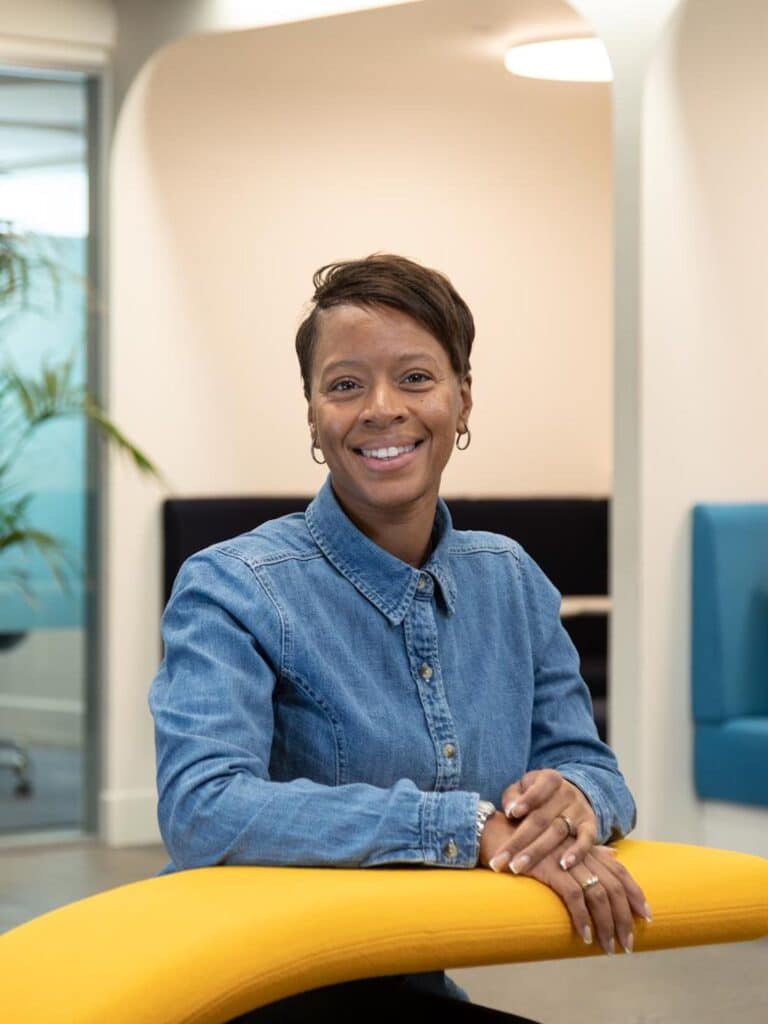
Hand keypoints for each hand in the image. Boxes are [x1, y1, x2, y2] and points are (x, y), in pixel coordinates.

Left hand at [494, 768, 596, 873]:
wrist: (570, 794)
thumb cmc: (537, 793)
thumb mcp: (524, 787)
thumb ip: (514, 796)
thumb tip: (510, 811)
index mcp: (549, 779)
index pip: (538, 789)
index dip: (526, 801)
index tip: (511, 814)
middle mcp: (567, 793)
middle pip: (541, 818)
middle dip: (519, 840)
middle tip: (501, 859)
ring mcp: (580, 810)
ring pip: (558, 832)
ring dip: (537, 851)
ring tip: (518, 867)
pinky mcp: (591, 826)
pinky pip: (587, 840)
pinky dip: (577, 852)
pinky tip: (564, 865)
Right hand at [525, 840, 650, 955]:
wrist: (498, 834)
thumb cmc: (529, 841)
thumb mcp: (562, 843)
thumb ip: (590, 850)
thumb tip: (614, 856)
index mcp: (586, 848)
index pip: (620, 871)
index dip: (635, 893)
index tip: (646, 916)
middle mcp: (581, 852)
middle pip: (614, 887)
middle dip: (624, 918)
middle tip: (628, 944)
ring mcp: (566, 860)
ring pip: (598, 895)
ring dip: (606, 924)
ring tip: (609, 947)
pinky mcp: (550, 869)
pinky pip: (574, 897)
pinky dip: (582, 918)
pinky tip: (584, 936)